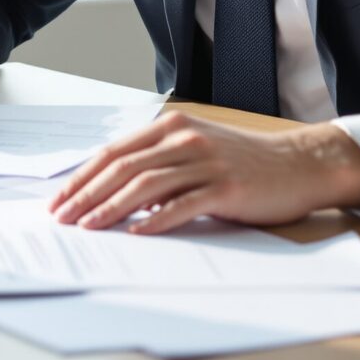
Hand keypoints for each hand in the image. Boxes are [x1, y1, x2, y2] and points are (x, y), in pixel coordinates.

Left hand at [47, 111, 359, 233]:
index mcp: (171, 127)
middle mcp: (184, 139)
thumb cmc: (244, 161)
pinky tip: (135, 233)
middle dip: (86, 194)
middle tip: (62, 217)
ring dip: (111, 208)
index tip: (60, 199)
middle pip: (123, 167)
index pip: (114, 152)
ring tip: (88, 227)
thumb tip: (112, 193)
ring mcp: (206, 161)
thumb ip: (158, 163)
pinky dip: (155, 220)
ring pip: (146, 184)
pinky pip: (182, 204)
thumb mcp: (195, 150)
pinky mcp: (226, 187)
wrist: (299, 165)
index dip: (82, 177)